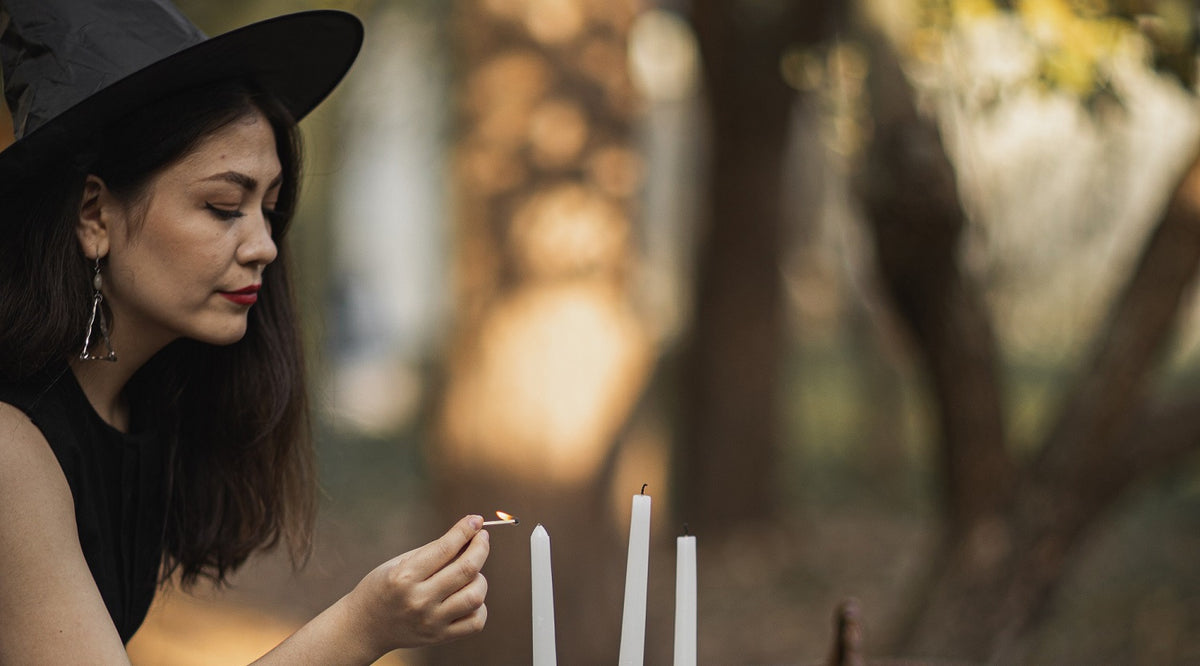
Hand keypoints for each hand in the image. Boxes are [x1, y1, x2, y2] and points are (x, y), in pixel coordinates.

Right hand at [348, 515, 489, 651]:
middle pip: (466, 570)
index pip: (445, 548)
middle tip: (481, 538)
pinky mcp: (439, 637)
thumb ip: (434, 552)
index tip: (476, 520)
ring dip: (480, 579)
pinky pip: (475, 622)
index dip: (465, 530)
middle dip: (480, 548)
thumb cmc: (383, 587)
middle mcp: (419, 600)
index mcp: (404, 577)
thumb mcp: (400, 563)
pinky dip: (479, 606)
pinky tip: (468, 595)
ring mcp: (431, 622)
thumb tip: (470, 535)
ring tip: (471, 573)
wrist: (364, 627)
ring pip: (475, 596)